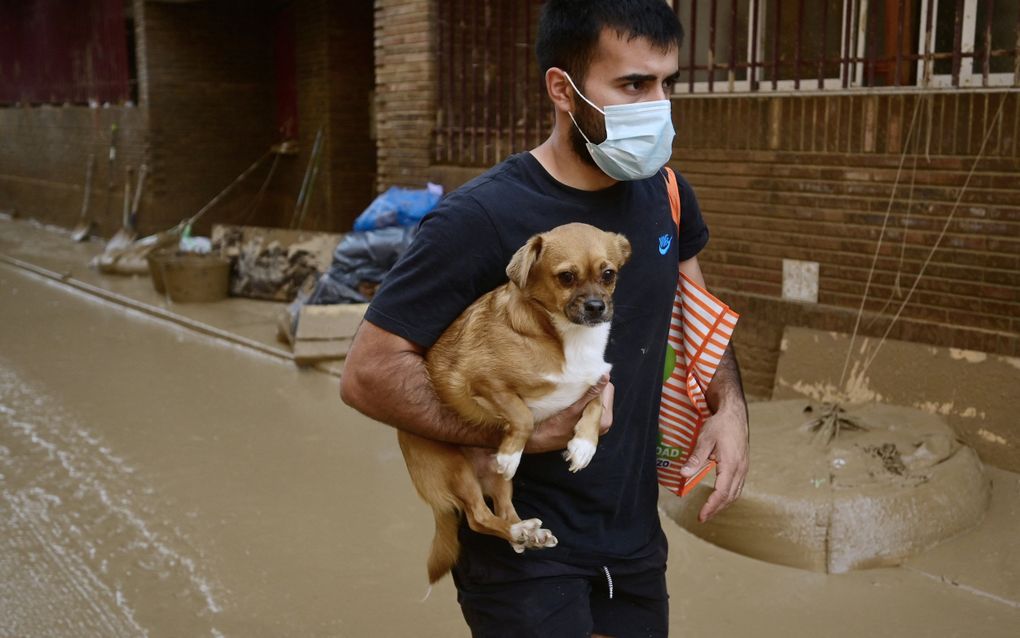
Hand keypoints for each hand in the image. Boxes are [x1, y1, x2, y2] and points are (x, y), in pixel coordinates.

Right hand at [524, 375, 613, 453]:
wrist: (538, 440)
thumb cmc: (554, 428)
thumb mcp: (573, 409)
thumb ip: (591, 393)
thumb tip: (605, 375)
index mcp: (604, 420)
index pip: (608, 390)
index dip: (596, 382)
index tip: (583, 377)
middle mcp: (602, 422)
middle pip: (602, 393)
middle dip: (591, 387)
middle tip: (576, 384)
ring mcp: (594, 421)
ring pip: (594, 397)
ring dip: (585, 392)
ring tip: (572, 390)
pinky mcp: (586, 420)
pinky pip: (588, 402)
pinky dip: (581, 397)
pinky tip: (571, 397)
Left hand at [680, 402, 748, 522]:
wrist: (735, 412)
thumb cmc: (720, 424)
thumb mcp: (705, 439)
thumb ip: (696, 458)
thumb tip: (683, 474)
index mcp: (731, 465)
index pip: (721, 493)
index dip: (711, 506)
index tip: (701, 516)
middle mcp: (740, 469)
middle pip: (730, 497)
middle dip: (716, 509)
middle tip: (703, 517)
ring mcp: (744, 467)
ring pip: (736, 492)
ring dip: (723, 504)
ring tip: (710, 510)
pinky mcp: (743, 464)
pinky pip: (738, 485)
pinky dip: (729, 495)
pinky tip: (720, 496)